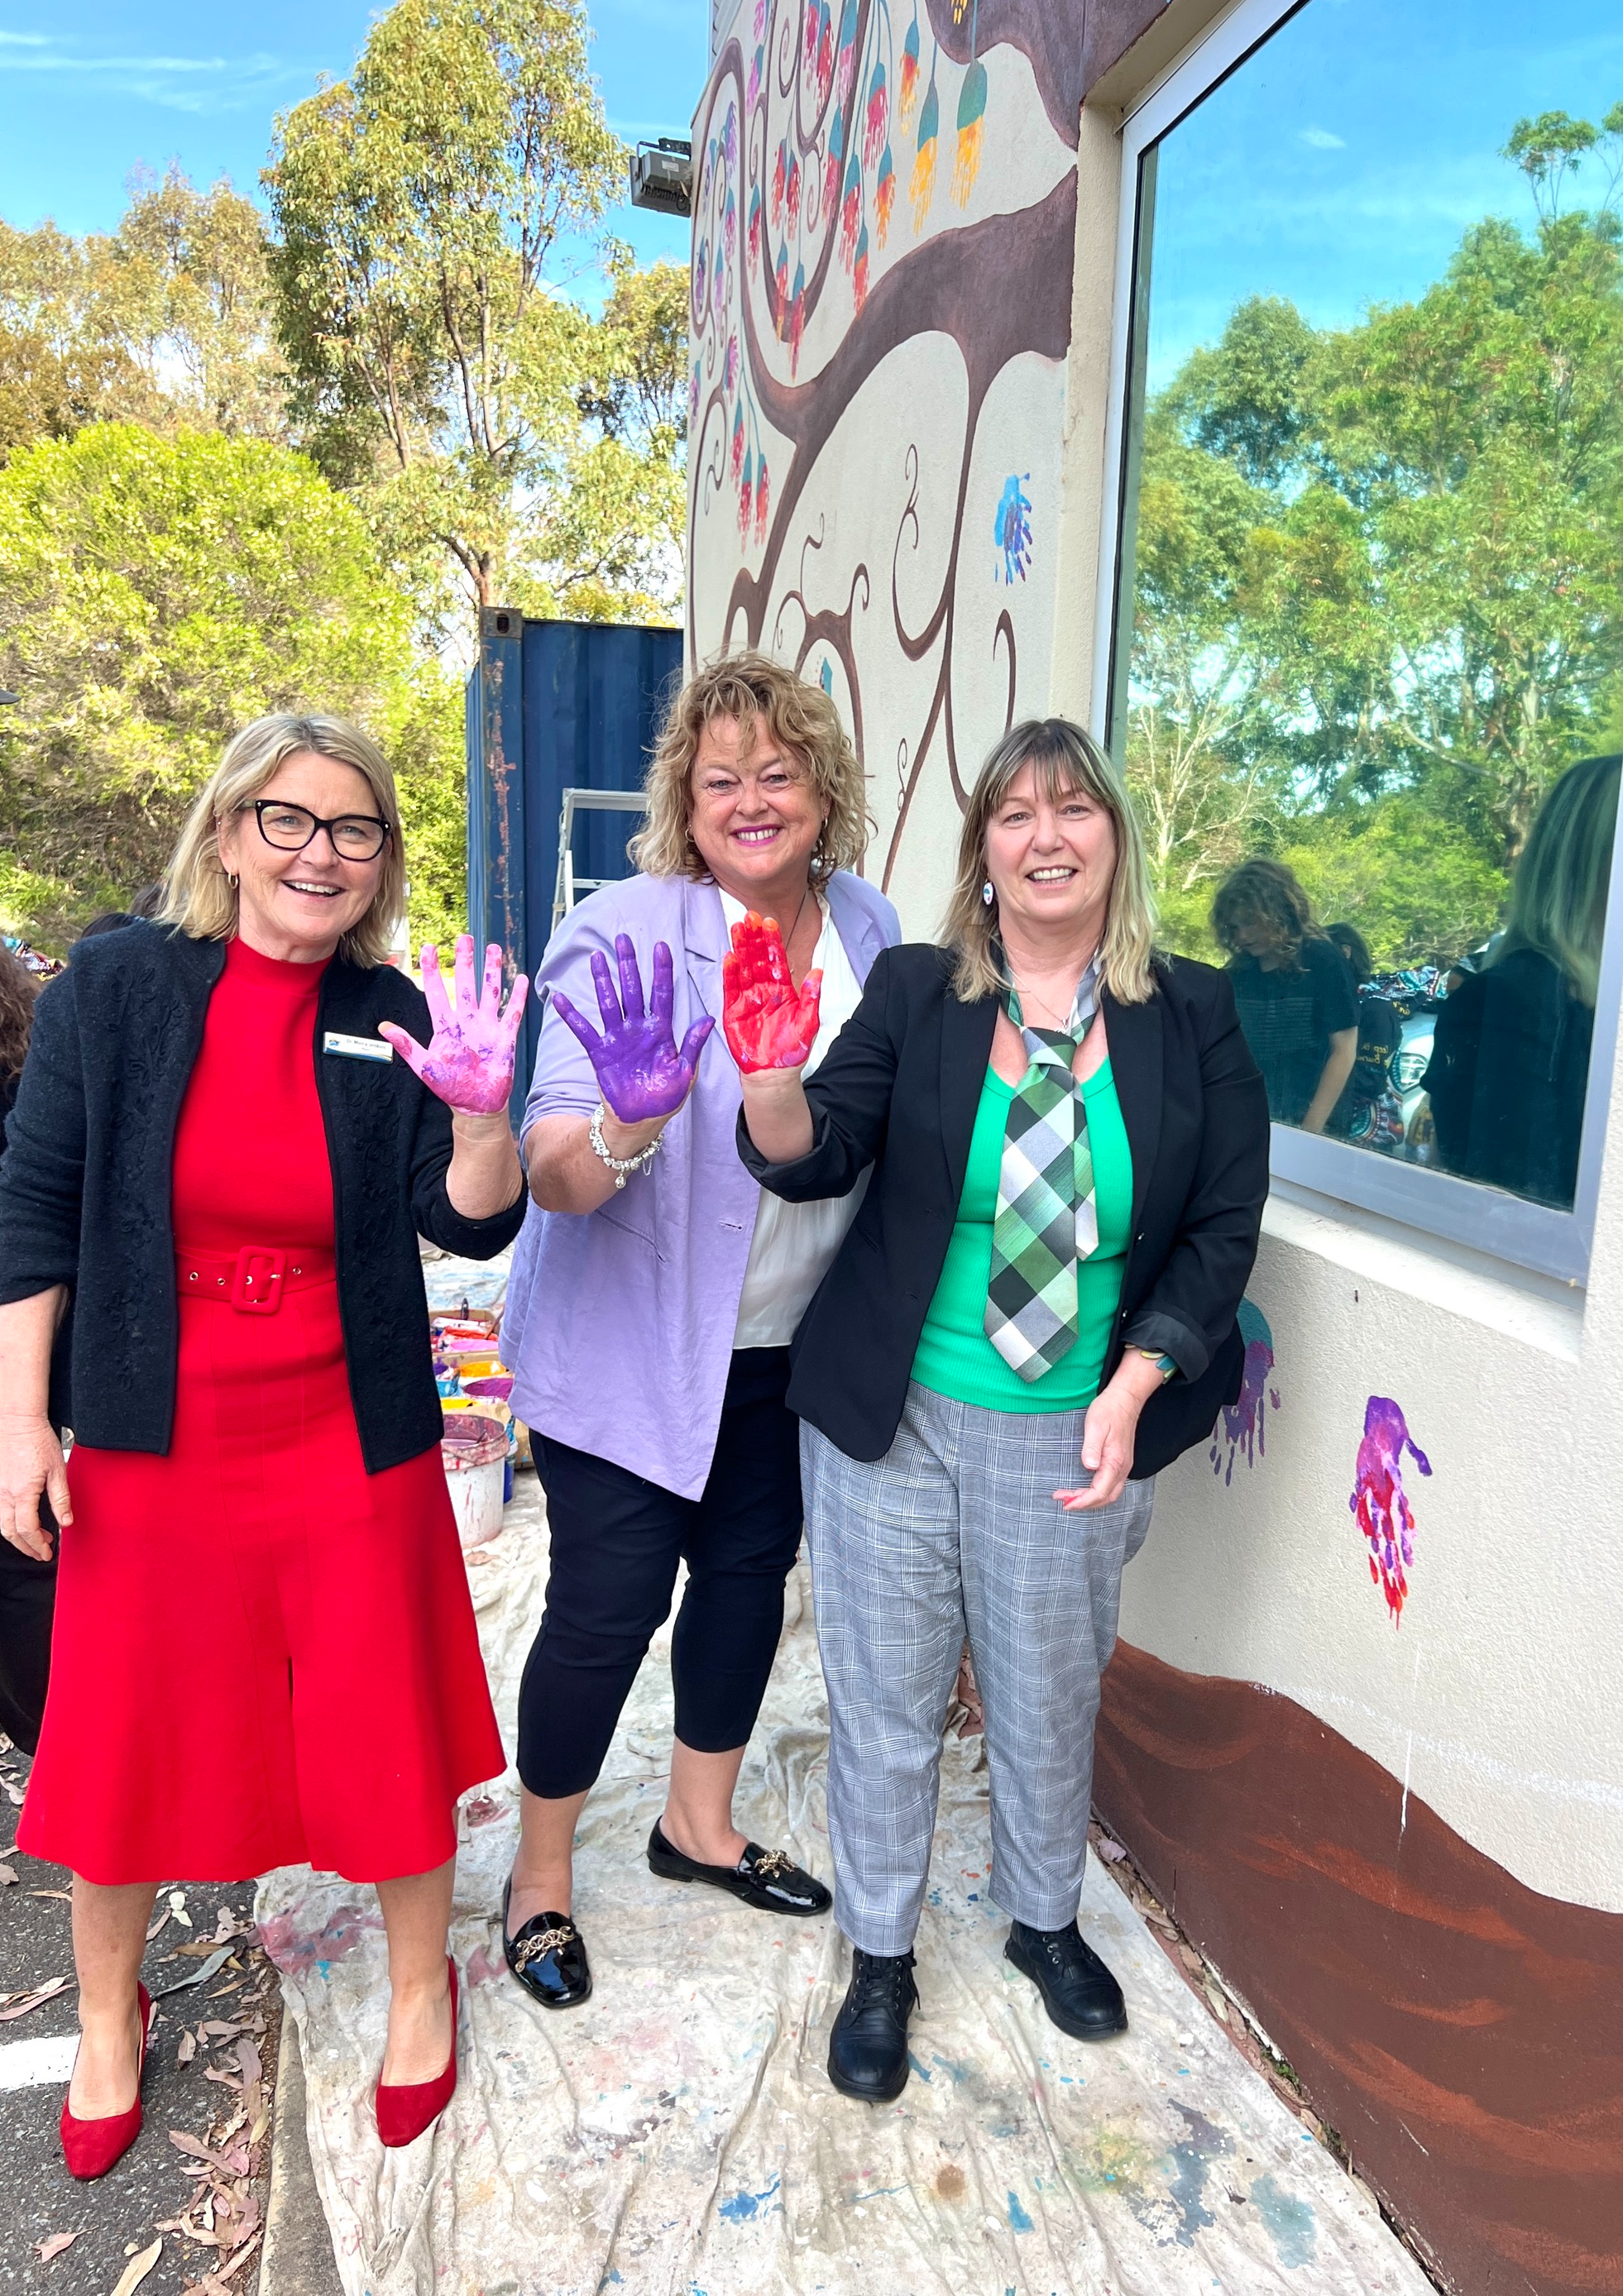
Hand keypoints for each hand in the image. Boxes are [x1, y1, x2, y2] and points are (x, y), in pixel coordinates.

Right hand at [0, 1412, 70, 1560]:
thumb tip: (66, 1522)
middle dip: (26, 1547)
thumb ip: (61, 1498)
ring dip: (17, 1537)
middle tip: (41, 1553)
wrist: (17, 1422)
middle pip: (11, 1532)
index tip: (47, 1552)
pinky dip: (8, 1523)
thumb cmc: (38, 1441)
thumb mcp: (58, 1470)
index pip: (28, 1529)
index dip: (37, 1545)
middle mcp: (5, 1494)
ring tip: (35, 1540)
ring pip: (1, 1524)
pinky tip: (21, 1522)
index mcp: (22, 1492)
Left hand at [380, 936, 528, 1114]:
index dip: (431, 970)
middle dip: (465, 961)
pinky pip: (512, 1013)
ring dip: (491, 971)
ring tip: (493, 948)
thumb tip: (383, 1026)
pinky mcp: (505, 1037)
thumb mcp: (424, 1067)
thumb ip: (406, 1045)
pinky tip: (519, 979)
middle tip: (465, 938)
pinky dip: (516, 997)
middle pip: (465, 984)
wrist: (476, 1106)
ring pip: (489, 992)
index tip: (429, 948)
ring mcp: (487, 1027)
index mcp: (445, 1026)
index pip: (435, 991)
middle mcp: (466, 1020)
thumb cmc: (449, 1087)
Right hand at [551, 936, 714, 1123]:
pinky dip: (571, 1015)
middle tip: (622, 938)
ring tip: (596, 957)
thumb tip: (708, 1019)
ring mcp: (618, 1039)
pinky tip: (560, 997)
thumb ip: (693, 1045)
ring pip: (609, 1003)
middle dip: (628, 964)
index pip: (662, 994)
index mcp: (661, 1031)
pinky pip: (584, 1031)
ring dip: (602, 980)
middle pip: (632, 990)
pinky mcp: (600, 1053)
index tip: (660, 946)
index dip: (661, 970)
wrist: (642, 1121)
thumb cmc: (666, 1098)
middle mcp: (638, 1029)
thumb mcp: (686, 1073)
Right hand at [723, 911, 821, 1071]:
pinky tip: (729, 957)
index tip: (770, 922)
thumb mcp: (809, 1022)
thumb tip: (819, 970)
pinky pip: (731, 989)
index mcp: (783, 989)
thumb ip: (812, 996)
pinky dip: (730, 974)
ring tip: (737, 927)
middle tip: (750, 915)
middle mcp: (764, 990)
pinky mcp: (733, 1011)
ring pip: (743, 968)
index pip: (776, 960)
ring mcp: (747, 999)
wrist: (773, 1072)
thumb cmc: (792, 1049)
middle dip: (753, 937)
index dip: (772, 941)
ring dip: (740, 948)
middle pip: (757, 958)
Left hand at [1055, 1361, 1158, 1512]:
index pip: (1099, 1492)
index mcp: (1115, 1461)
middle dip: (1084, 1504)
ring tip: (1072, 1497)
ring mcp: (1123, 1465)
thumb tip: (1089, 1467)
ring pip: (1109, 1493)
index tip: (1066, 1503)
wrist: (1125, 1399)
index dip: (1082, 1501)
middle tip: (1064, 1501)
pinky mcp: (1120, 1461)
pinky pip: (1111, 1485)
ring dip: (1091, 1499)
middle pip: (1105, 1497)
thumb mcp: (1096, 1426)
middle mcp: (1122, 1467)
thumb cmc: (1110, 1410)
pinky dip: (1097, 1492)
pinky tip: (1086, 1488)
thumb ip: (1092, 1448)